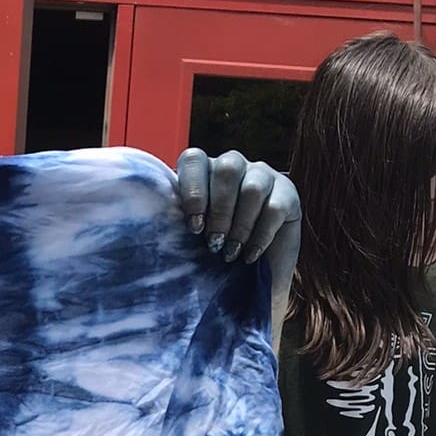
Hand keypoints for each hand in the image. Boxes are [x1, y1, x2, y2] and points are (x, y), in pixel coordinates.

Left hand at [174, 149, 300, 344]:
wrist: (253, 276)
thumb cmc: (213, 254)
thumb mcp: (190, 238)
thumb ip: (176, 224)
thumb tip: (146, 228)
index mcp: (204, 170)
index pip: (195, 158)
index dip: (193, 190)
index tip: (194, 226)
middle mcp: (234, 166)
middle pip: (227, 168)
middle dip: (219, 210)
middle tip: (213, 242)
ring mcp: (263, 175)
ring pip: (252, 187)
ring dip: (240, 225)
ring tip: (231, 252)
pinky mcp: (288, 193)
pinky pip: (275, 207)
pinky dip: (260, 235)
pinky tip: (250, 255)